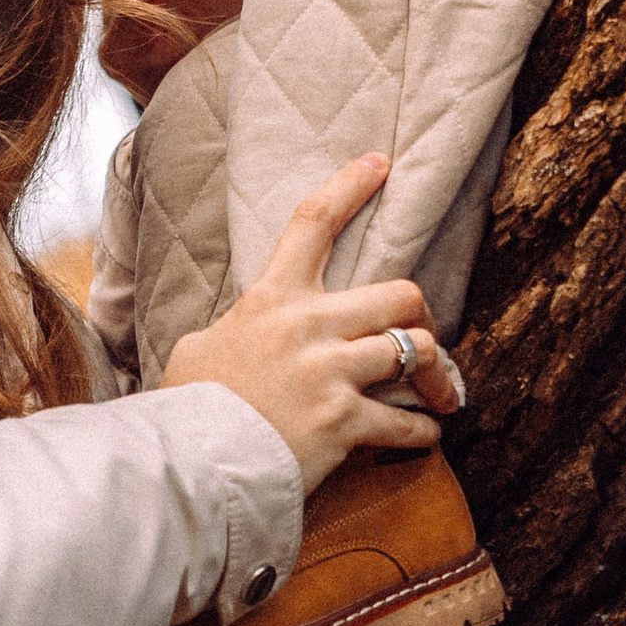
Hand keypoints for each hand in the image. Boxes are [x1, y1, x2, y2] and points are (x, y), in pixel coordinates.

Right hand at [163, 155, 457, 493]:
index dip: (350, 186)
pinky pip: (405, 421)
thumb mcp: (202, 346)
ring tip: (439, 394)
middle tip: (424, 337)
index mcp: (272, 298)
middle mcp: (307, 325)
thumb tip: (245, 333)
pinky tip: (425, 435)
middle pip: (400, 293)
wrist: (186, 462)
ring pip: (416, 350)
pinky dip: (422, 431)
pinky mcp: (342, 421)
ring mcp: (328, 372)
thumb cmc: (188, 407)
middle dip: (422, 316)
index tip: (379, 163)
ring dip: (436, 376)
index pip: (313, 222)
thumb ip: (239, 330)